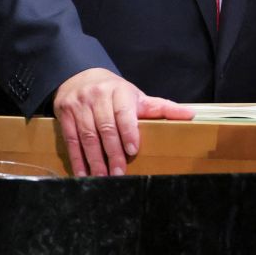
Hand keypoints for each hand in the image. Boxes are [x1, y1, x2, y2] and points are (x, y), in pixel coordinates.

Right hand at [52, 67, 193, 176]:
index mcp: (119, 91)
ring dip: (95, 160)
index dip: (128, 131)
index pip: (123, 112)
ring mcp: (79, 105)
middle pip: (105, 127)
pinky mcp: (64, 114)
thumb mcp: (136, 96)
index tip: (133, 150)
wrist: (80, 76)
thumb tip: (190, 115)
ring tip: (103, 178)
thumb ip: (161, 108)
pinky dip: (77, 159)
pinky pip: (71, 140)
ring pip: (87, 136)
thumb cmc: (115, 92)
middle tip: (119, 173)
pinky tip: (83, 174)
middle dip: (112, 153)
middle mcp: (97, 96)